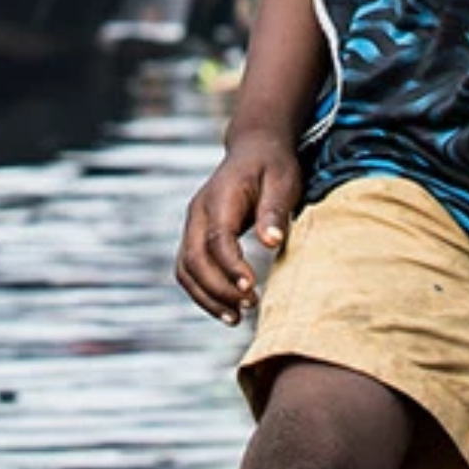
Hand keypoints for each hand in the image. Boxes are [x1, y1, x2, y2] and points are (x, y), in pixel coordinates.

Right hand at [179, 134, 302, 326]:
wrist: (254, 150)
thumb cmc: (272, 166)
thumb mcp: (283, 181)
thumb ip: (273, 211)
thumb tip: (271, 241)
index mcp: (218, 198)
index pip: (217, 239)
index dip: (230, 268)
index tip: (251, 289)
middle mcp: (198, 213)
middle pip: (194, 259)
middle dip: (219, 289)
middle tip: (249, 306)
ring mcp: (193, 226)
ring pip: (186, 269)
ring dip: (207, 297)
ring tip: (236, 319)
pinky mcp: (196, 237)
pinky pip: (189, 270)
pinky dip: (203, 293)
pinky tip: (226, 309)